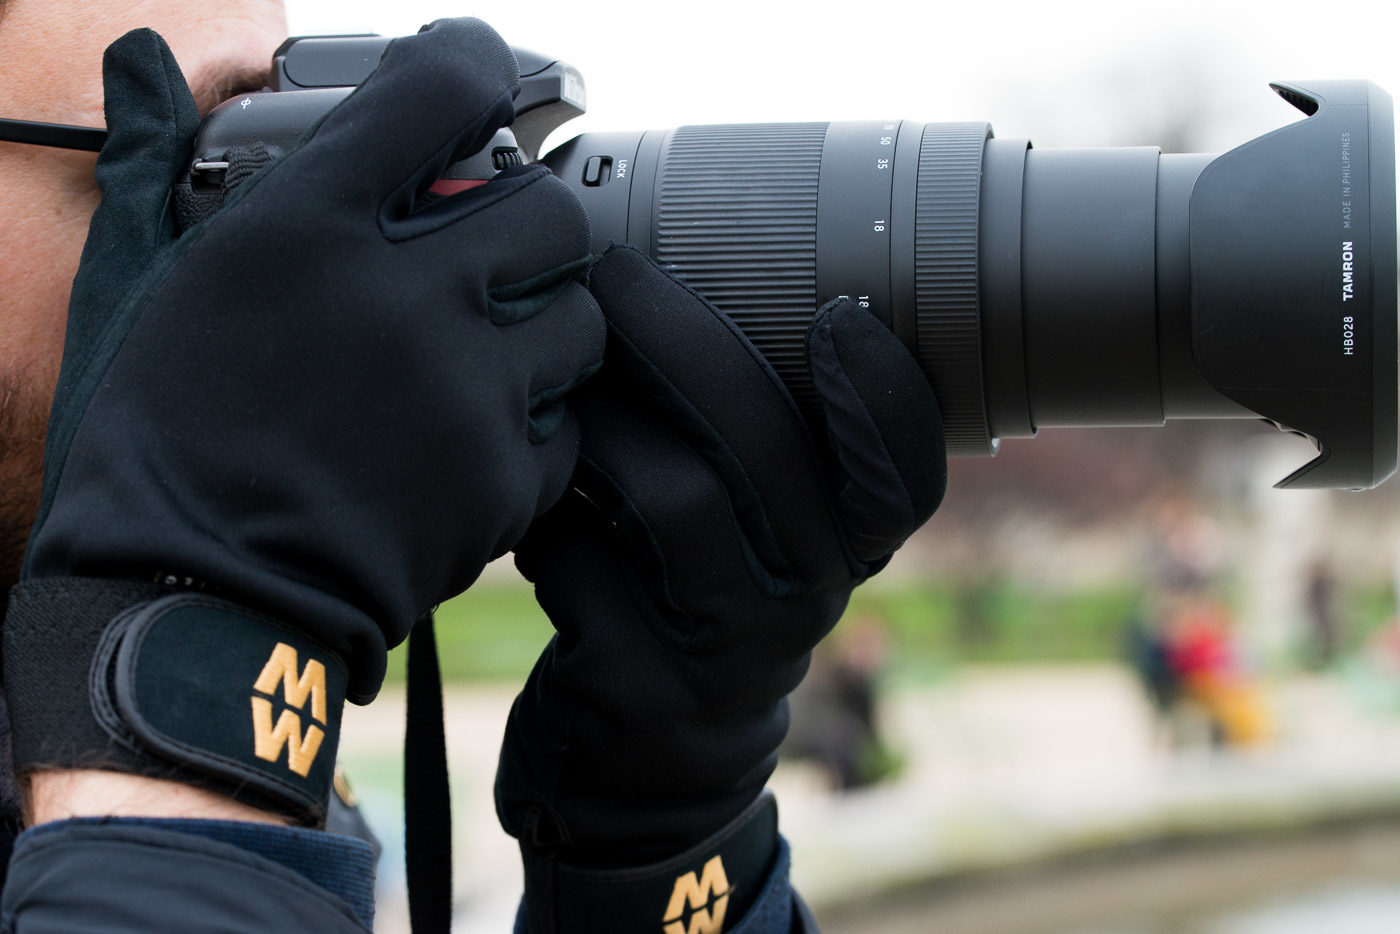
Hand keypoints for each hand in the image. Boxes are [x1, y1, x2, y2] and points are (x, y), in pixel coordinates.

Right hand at [3, 19, 603, 824]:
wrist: (195, 598)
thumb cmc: (170, 438)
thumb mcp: (164, 283)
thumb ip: (178, 166)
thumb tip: (143, 59)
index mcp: (307, 229)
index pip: (440, 88)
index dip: (474, 69)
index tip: (481, 83)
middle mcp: (399, 295)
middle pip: (551, 208)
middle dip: (533, 226)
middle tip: (495, 256)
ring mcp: (462, 391)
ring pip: (583, 316)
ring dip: (547, 328)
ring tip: (489, 356)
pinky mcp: (500, 478)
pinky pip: (570, 422)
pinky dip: (536, 426)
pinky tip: (477, 438)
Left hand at [494, 246, 944, 930]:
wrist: (654, 778)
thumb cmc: (696, 616)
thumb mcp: (751, 549)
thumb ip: (747, 455)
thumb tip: (676, 296)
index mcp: (845, 554)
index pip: (904, 476)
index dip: (885, 397)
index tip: (841, 314)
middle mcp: (805, 599)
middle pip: (767, 447)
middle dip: (684, 338)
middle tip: (613, 270)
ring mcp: (724, 650)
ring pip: (672, 496)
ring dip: (599, 416)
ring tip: (551, 360)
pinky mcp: (638, 686)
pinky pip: (580, 561)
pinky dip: (543, 504)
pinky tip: (518, 486)